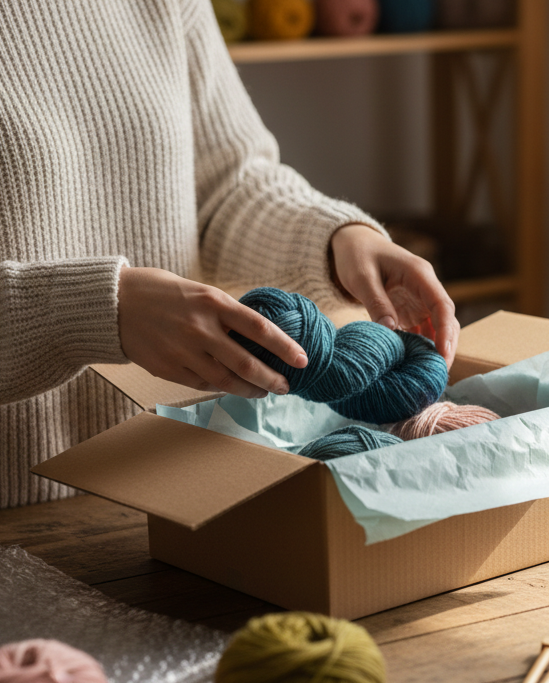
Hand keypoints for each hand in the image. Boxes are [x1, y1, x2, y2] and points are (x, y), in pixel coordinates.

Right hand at [117, 267, 307, 397]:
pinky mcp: (169, 369)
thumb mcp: (199, 291)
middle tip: (286, 386)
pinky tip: (233, 388)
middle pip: (247, 363)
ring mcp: (184, 352)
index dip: (285, 347)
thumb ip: (226, 312)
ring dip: (251, 389)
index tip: (303, 360)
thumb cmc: (160, 292)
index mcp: (213, 303)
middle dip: (273, 379)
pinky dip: (223, 388)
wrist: (111, 303)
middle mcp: (201, 329)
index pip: (260, 328)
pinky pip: (205, 384)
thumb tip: (258, 334)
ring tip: (263, 391)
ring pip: (227, 380)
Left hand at [330, 225, 459, 366]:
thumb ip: (376, 303)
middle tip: (437, 373)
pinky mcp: (411, 309)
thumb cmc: (357, 255)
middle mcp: (426, 287)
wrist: (352, 243)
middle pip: (446, 320)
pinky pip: (422, 330)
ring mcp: (420, 299)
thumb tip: (390, 331)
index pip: (442, 305)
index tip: (443, 355)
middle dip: (446, 346)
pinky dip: (421, 346)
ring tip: (428, 373)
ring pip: (438, 327)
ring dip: (435, 349)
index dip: (446, 332)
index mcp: (419, 274)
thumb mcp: (362, 277)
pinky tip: (414, 363)